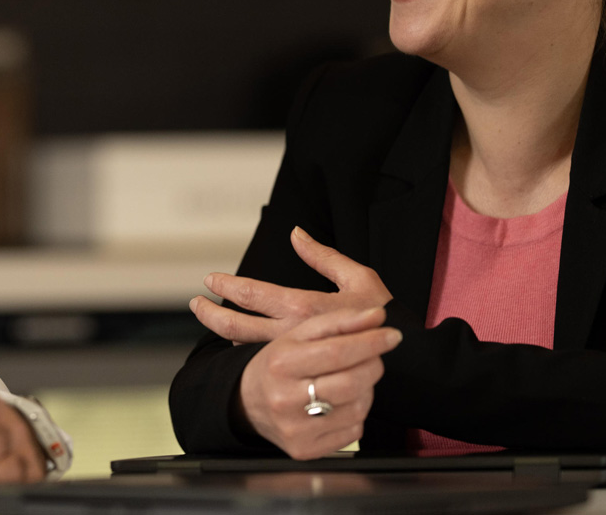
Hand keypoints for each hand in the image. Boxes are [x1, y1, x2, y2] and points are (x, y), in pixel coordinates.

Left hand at [190, 227, 391, 344]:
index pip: (253, 294)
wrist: (409, 364)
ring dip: (224, 335)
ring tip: (211, 322)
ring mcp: (297, 356)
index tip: (209, 280)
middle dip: (211, 315)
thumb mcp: (359, 278)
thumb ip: (323, 256)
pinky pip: (266, 362)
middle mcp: (294, 334)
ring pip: (246, 347)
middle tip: (196, 304)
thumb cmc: (387, 318)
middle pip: (237, 327)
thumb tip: (296, 234)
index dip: (226, 287)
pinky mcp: (303, 372)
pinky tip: (239, 346)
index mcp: (304, 308)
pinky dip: (246, 353)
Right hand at [238, 306, 400, 458]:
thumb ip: (338, 322)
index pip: (337, 352)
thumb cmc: (278, 365)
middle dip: (373, 365)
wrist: (247, 402)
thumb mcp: (298, 335)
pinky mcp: (306, 450)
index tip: (392, 334)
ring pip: (357, 409)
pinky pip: (353, 432)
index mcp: (281, 363)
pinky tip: (342, 404)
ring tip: (351, 380)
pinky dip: (356, 414)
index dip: (371, 342)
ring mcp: (295, 429)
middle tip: (373, 356)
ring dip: (366, 390)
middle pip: (351, 383)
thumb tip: (377, 316)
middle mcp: (284, 399)